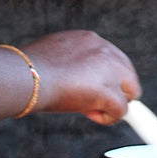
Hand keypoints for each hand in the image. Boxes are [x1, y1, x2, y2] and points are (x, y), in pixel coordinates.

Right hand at [21, 30, 140, 123]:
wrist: (26, 76)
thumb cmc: (30, 70)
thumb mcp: (55, 56)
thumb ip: (72, 63)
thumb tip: (73, 78)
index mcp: (91, 40)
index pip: (113, 60)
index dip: (104, 78)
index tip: (91, 88)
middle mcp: (105, 51)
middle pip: (128, 75)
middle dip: (115, 91)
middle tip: (91, 101)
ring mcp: (110, 70)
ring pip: (130, 93)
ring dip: (112, 104)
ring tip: (88, 108)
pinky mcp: (110, 91)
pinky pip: (121, 111)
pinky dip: (107, 118)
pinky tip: (89, 114)